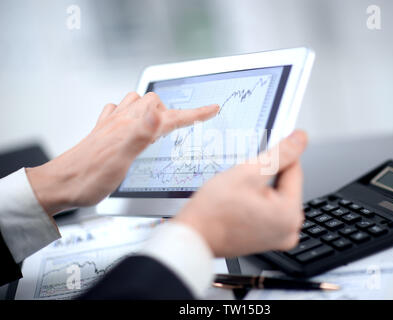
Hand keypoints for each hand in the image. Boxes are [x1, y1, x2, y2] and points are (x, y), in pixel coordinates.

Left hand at [26, 92, 218, 214]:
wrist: (60, 184)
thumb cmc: (89, 177)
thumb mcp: (120, 160)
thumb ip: (141, 133)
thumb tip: (158, 111)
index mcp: (131, 127)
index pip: (170, 116)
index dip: (194, 113)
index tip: (212, 109)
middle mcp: (122, 122)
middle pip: (154, 103)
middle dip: (173, 109)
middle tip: (184, 123)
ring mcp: (112, 125)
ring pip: (137, 102)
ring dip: (152, 108)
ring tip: (161, 122)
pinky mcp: (104, 132)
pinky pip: (121, 112)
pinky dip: (132, 113)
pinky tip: (132, 123)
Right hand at [174, 130, 307, 256]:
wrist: (194, 236)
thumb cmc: (213, 211)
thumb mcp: (248, 173)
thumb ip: (280, 154)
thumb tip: (300, 139)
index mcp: (290, 214)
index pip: (293, 169)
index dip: (275, 157)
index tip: (262, 151)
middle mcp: (289, 230)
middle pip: (285, 185)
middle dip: (266, 176)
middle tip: (242, 179)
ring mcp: (279, 237)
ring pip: (276, 197)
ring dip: (260, 188)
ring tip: (238, 193)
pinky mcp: (268, 240)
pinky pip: (269, 211)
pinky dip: (257, 202)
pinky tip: (239, 203)